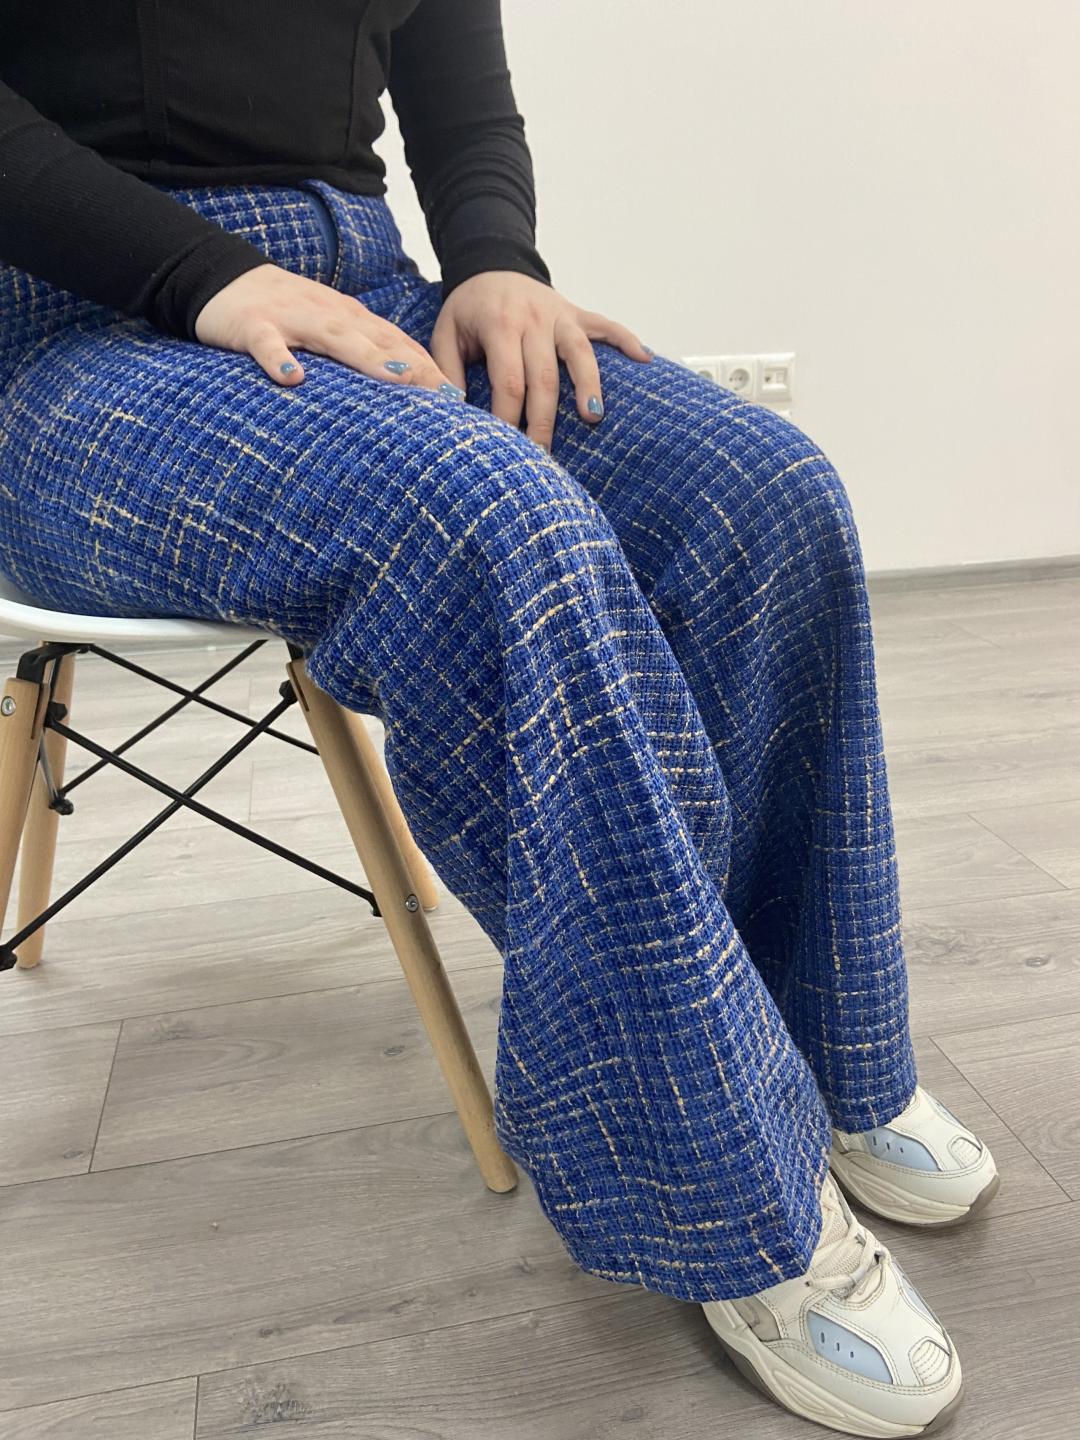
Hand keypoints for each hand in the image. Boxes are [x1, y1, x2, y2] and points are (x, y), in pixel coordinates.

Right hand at [193, 263, 464, 397]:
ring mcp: (291, 319)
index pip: (396, 343)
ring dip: (367, 357)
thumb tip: (403, 383)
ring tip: (398, 378)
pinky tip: (293, 379)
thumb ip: (361, 350)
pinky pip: (268, 345)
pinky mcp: (254, 327)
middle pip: (377, 341)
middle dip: (414, 366)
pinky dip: (280, 360)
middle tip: (444, 395)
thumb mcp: (328, 329)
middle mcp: (328, 316)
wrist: (220, 278)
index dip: (427, 367)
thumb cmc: (283, 313)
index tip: (457, 397)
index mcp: (348, 320)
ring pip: (334, 338)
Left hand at [429, 271, 652, 450]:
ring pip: (580, 354)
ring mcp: (560, 316)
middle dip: (544, 421)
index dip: (508, 417)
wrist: (491, 264)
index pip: (509, 381)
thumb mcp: (445, 334)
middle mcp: (534, 320)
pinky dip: (627, 340)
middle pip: (544, 378)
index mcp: (500, 325)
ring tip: (593, 416)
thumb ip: (447, 370)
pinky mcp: (577, 313)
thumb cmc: (468, 308)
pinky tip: (645, 360)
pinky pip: (607, 326)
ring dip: (588, 385)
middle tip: (544, 455)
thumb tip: (453, 408)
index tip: (507, 447)